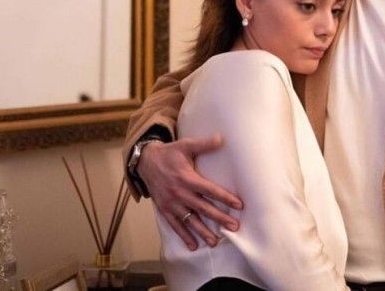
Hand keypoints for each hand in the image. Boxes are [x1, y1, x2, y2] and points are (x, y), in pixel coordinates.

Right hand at [137, 134, 242, 249]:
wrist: (145, 162)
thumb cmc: (169, 153)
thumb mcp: (185, 145)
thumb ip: (204, 144)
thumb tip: (222, 138)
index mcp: (187, 178)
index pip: (210, 190)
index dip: (225, 197)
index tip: (239, 204)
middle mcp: (180, 193)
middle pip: (203, 208)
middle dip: (219, 218)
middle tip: (234, 227)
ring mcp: (172, 203)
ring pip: (190, 220)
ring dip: (203, 232)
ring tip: (215, 241)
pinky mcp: (164, 209)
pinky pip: (175, 225)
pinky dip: (184, 236)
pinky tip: (193, 245)